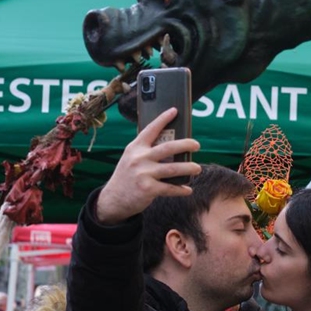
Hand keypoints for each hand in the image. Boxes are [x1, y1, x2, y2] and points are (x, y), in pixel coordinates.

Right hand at [96, 107, 200, 224]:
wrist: (113, 199)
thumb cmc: (127, 176)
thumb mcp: (131, 158)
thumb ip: (146, 151)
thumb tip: (172, 147)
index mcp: (135, 148)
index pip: (151, 129)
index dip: (163, 119)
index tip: (174, 111)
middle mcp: (139, 158)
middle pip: (168, 148)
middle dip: (185, 145)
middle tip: (196, 145)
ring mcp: (144, 174)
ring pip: (173, 168)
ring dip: (189, 168)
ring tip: (197, 168)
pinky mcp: (148, 189)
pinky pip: (170, 188)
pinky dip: (181, 190)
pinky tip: (187, 190)